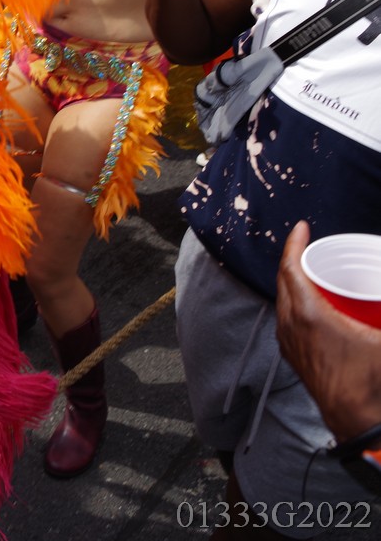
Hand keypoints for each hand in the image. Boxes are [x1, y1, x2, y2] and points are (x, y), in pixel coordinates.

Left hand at [276, 222, 380, 443]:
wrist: (362, 428)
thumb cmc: (375, 384)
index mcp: (309, 315)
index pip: (291, 268)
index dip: (294, 244)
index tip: (301, 227)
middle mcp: (291, 327)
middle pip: (285, 283)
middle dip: (295, 260)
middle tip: (312, 247)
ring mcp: (291, 345)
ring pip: (284, 302)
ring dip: (294, 283)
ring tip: (313, 273)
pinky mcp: (296, 359)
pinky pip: (289, 321)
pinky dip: (296, 304)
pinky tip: (313, 308)